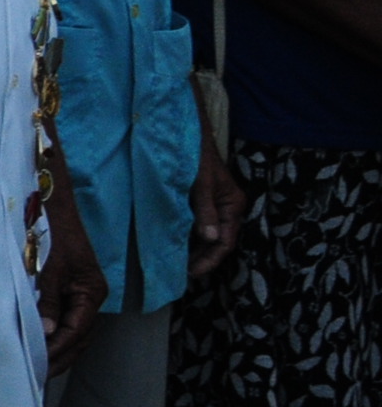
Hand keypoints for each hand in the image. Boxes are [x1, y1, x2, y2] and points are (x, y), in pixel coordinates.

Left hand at [38, 199, 108, 372]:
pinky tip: (43, 346)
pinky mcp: (72, 292)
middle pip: (80, 338)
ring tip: (40, 369)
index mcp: (92, 293)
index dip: (59, 350)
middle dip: (61, 357)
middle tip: (39, 376)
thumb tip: (46, 333)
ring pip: (76, 333)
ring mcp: (83, 296)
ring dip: (60, 351)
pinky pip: (68, 321)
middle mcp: (91, 298)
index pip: (77, 331)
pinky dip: (57, 336)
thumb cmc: (52, 235)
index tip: (41, 366)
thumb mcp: (50, 269)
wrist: (53, 208)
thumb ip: (49, 301)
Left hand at [189, 132, 245, 282]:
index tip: (193, 273)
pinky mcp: (198, 201)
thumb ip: (205, 210)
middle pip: (216, 242)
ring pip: (205, 235)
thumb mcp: (201, 184)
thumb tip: (211, 239)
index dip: (210, 259)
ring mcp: (213, 205)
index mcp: (233, 204)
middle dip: (201, 258)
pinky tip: (172, 245)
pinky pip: (195, 224)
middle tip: (181, 274)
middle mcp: (226, 207)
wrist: (183, 132)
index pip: (226, 241)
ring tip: (175, 265)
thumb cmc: (196, 155)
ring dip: (193, 250)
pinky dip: (186, 236)